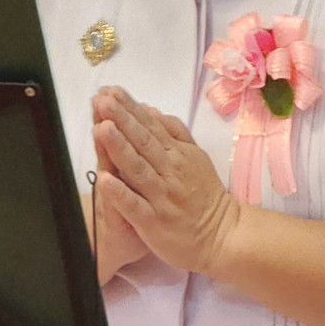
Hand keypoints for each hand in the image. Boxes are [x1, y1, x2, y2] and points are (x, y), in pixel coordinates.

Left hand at [90, 86, 240, 276]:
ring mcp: (161, 196)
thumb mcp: (196, 157)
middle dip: (122, 120)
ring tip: (101, 128)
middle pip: (143, 142)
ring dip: (120, 148)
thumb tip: (152, 111)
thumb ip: (175, 134)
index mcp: (178, 155)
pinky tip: (104, 181)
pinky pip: (135, 206)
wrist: (222, 234)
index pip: (150, 127)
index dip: (130, 109)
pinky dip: (120, 193)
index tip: (111, 91)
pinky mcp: (154, 221)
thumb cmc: (204, 195)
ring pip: (138, 169)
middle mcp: (169, 172)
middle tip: (103, 99)